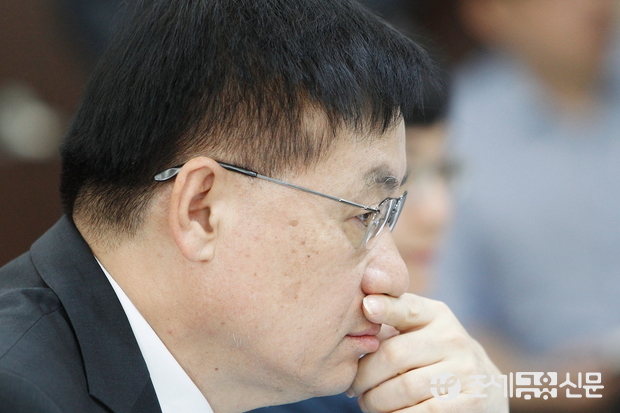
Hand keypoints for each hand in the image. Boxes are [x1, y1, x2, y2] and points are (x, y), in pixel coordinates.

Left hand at [346, 293, 508, 412]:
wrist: (485, 385)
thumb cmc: (432, 355)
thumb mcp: (417, 331)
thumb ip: (389, 322)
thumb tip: (356, 320)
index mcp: (434, 314)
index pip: (407, 307)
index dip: (385, 306)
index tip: (367, 307)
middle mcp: (452, 337)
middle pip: (394, 354)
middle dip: (364, 375)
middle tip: (353, 388)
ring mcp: (465, 368)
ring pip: (405, 387)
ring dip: (377, 401)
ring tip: (368, 403)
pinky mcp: (472, 399)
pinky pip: (425, 411)